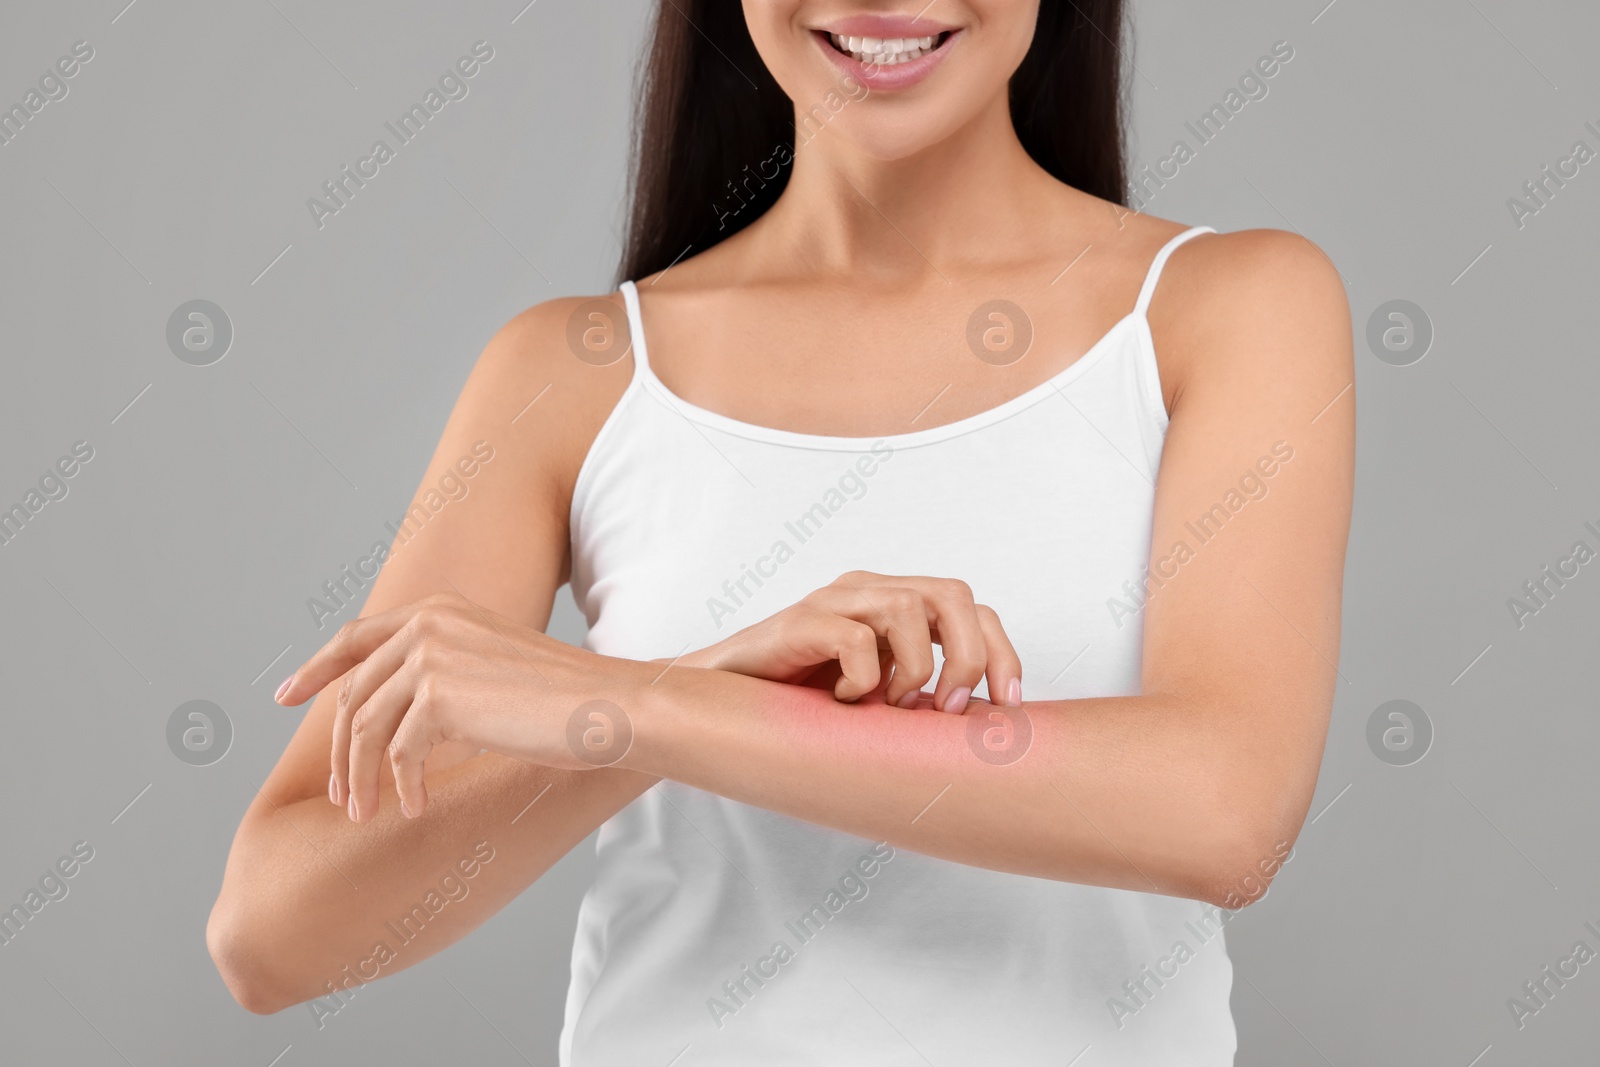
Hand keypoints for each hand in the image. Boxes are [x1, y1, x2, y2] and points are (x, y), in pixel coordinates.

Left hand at [274, 592, 650, 822]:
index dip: (315, 668)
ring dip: (360, 777)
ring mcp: (430, 656)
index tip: (284, 697)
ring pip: (366, 726)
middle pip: (354, 691)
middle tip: (341, 795)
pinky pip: (398, 753)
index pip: (356, 636)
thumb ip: (442, 677)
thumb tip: (394, 723)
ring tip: (365, 813)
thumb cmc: (563, 701)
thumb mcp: (491, 673)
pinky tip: (413, 808)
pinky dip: (400, 786)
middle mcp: (428, 623)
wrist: (606, 707)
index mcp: (440, 609)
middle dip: (341, 750)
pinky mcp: (438, 696)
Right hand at [674, 571, 1021, 713]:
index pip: (971, 607)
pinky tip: (844, 703)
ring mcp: (834, 600)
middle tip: (950, 710)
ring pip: (908, 609)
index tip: (1006, 705)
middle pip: (951, 595)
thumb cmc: (806, 702)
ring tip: (890, 707)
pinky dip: (863, 680)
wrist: (725, 698)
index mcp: (895, 601)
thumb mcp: (881, 695)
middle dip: (967, 658)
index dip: (1000, 653)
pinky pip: (855, 640)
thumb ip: (924, 692)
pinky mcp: (801, 621)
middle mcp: (869, 589)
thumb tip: (990, 724)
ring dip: (914, 671)